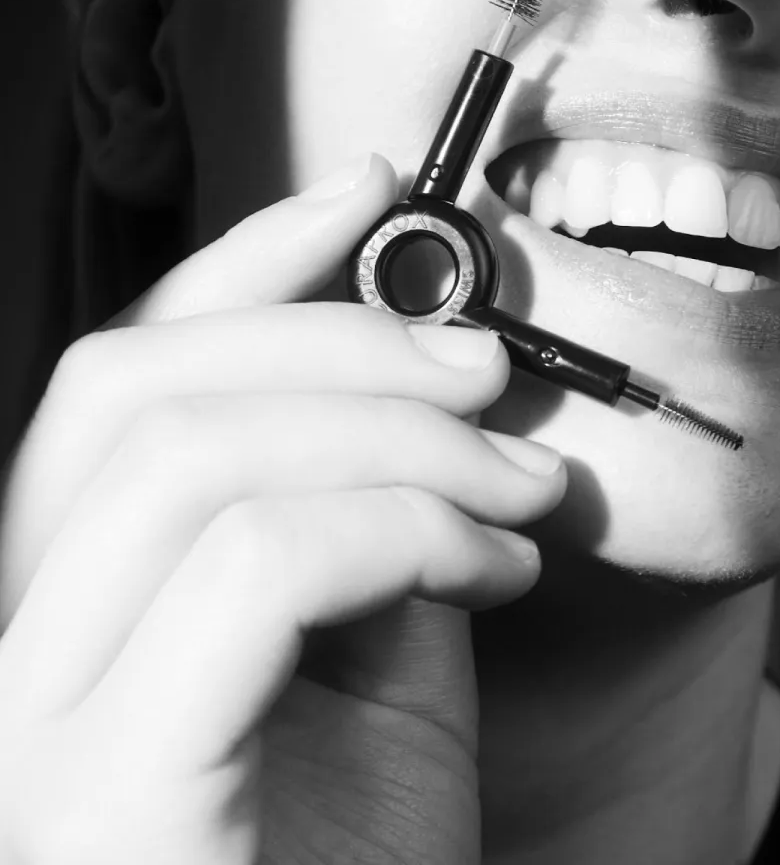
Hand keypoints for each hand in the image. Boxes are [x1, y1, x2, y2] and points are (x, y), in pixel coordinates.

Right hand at [0, 154, 566, 863]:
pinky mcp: (104, 789)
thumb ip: (385, 516)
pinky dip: (406, 528)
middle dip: (341, 337)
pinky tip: (497, 571)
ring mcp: (38, 725)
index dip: (245, 256)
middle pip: (137, 389)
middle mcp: (20, 653)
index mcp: (85, 604)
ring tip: (523, 484)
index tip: (373, 188)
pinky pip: (252, 566)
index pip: (124, 375)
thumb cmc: (366, 862)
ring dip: (399, 435)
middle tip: (489, 362)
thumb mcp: (387, 655)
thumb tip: (440, 374)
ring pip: (192, 455)